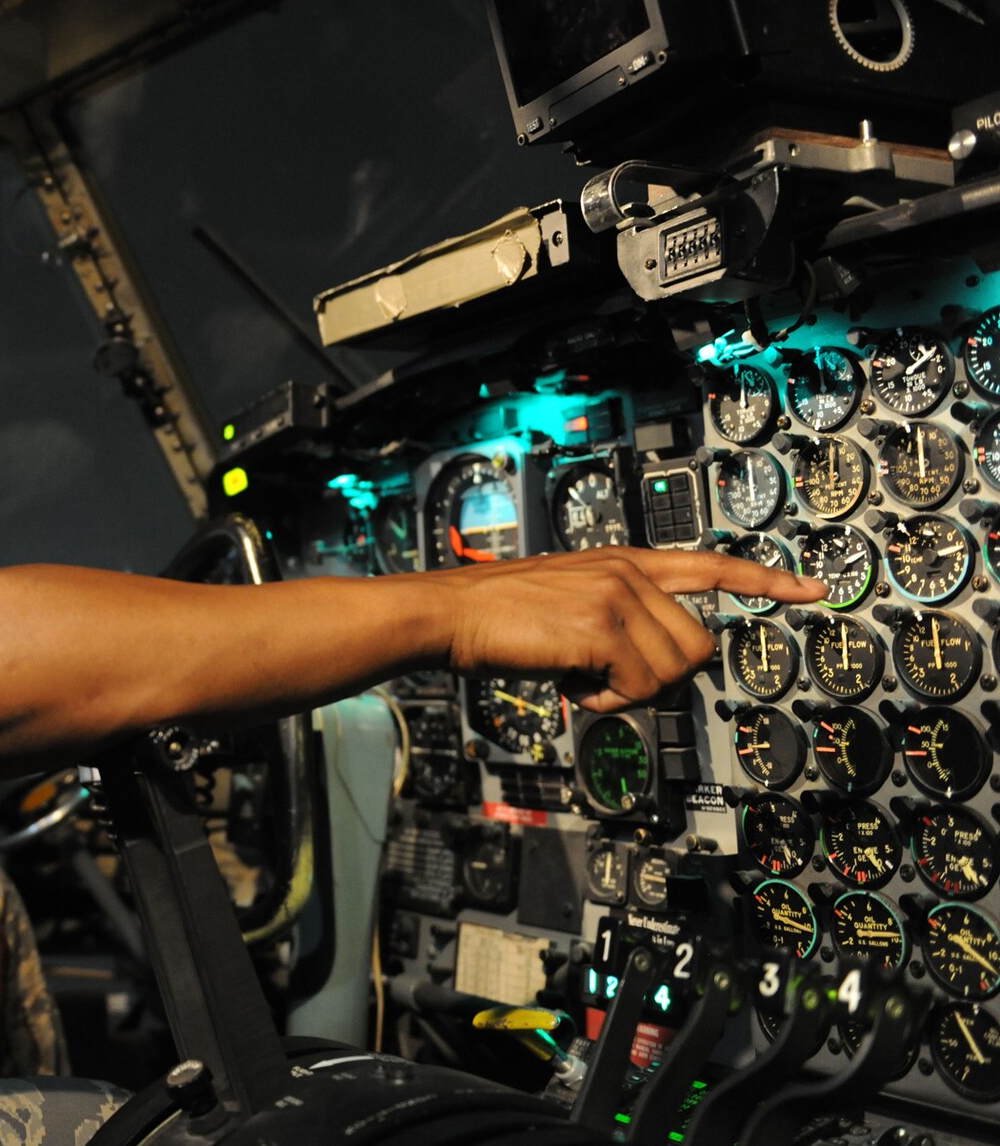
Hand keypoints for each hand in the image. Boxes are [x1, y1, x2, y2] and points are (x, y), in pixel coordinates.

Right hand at [432, 547, 824, 712]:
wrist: (449, 614)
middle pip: (697, 643)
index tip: (812, 589)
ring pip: (671, 669)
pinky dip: (604, 701)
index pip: (710, 565)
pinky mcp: (601, 627)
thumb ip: (618, 616)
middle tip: (605, 677)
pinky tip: (570, 683)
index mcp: (622, 560)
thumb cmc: (497, 617)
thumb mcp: (569, 601)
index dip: (766, 582)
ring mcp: (616, 596)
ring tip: (579, 675)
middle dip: (658, 675)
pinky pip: (638, 686)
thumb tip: (648, 664)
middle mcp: (627, 571)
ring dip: (626, 690)